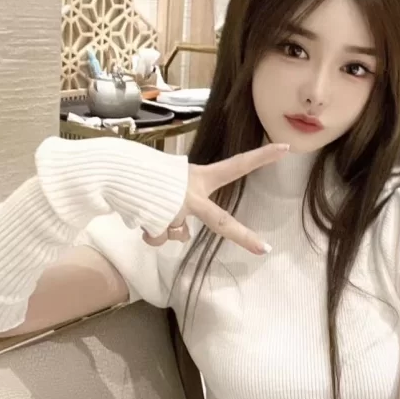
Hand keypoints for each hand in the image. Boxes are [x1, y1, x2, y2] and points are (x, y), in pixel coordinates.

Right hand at [142, 143, 288, 254]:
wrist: (114, 170)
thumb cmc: (144, 172)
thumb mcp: (171, 179)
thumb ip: (184, 203)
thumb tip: (180, 234)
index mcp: (199, 177)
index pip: (236, 165)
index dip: (261, 157)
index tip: (285, 149)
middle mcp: (192, 195)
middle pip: (221, 222)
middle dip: (243, 237)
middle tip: (264, 250)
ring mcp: (177, 212)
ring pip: (178, 234)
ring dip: (163, 226)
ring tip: (149, 207)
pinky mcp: (160, 224)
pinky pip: (158, 237)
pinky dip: (148, 231)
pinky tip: (139, 215)